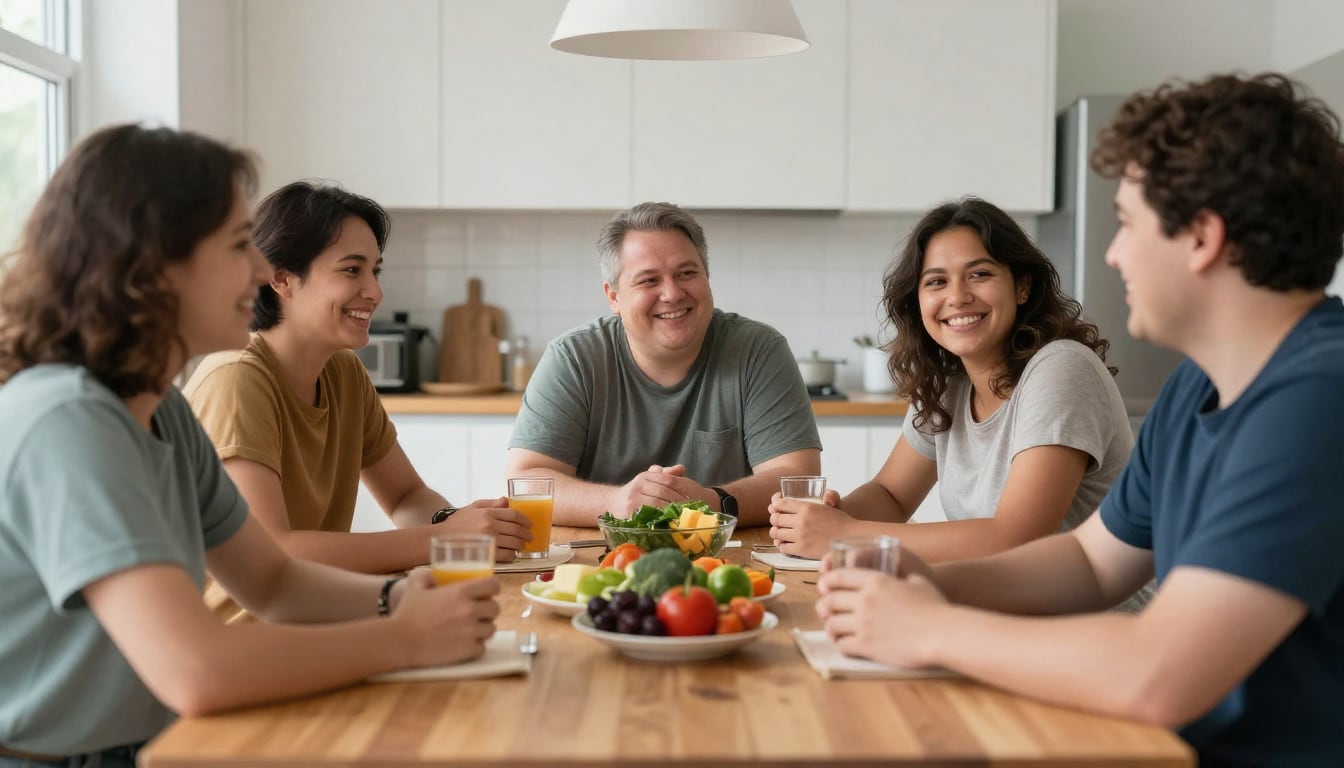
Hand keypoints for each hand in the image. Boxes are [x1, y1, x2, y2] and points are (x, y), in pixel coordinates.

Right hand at [391, 570, 499, 667]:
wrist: (399, 640)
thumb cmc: (406, 613)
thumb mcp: (416, 588)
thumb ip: (426, 577)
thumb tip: (432, 573)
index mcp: (461, 592)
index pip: (493, 586)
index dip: (492, 589)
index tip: (487, 594)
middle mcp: (470, 610)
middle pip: (495, 608)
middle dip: (487, 611)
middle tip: (477, 615)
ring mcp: (471, 631)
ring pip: (491, 629)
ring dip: (483, 630)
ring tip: (470, 631)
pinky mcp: (468, 650)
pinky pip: (482, 648)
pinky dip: (475, 647)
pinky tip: (464, 645)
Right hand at [444, 497, 531, 561]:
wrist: (438, 540)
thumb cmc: (455, 524)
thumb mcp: (471, 508)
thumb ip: (490, 503)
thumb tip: (507, 501)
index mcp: (487, 513)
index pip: (514, 515)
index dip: (525, 520)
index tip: (529, 525)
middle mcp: (490, 525)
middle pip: (517, 529)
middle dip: (526, 534)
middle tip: (529, 538)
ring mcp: (489, 540)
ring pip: (514, 543)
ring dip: (521, 546)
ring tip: (521, 547)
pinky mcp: (486, 554)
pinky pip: (507, 555)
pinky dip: (512, 555)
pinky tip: (512, 555)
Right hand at [606, 465, 709, 516]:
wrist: (613, 503)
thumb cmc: (636, 492)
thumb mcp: (649, 480)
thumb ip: (665, 475)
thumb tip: (681, 468)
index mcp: (645, 476)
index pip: (667, 479)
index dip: (681, 488)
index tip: (692, 497)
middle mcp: (638, 485)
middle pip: (663, 491)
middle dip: (678, 500)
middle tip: (691, 508)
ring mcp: (632, 498)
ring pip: (657, 503)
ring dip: (671, 510)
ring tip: (683, 515)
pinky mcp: (629, 512)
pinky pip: (648, 515)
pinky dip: (660, 518)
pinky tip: (669, 521)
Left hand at [768, 490, 852, 558]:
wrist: (851, 538)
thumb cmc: (842, 522)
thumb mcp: (829, 505)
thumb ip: (822, 497)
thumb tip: (824, 496)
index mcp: (807, 507)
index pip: (780, 504)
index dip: (774, 505)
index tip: (774, 507)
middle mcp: (801, 520)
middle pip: (776, 519)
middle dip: (774, 520)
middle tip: (777, 522)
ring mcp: (800, 535)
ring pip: (777, 533)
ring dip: (776, 533)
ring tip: (780, 534)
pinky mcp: (802, 550)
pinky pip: (783, 548)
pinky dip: (782, 546)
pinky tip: (787, 544)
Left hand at [814, 567, 945, 667]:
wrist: (942, 633)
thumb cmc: (936, 607)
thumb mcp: (918, 582)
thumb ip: (902, 577)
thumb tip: (902, 577)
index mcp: (875, 580)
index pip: (839, 576)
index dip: (827, 581)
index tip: (823, 586)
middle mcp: (865, 600)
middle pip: (830, 600)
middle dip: (824, 606)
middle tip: (825, 611)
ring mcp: (864, 623)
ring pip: (831, 624)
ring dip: (830, 627)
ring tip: (834, 631)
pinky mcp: (866, 645)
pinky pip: (842, 645)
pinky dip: (840, 645)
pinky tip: (846, 645)